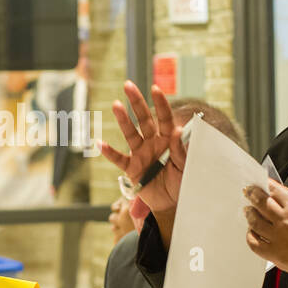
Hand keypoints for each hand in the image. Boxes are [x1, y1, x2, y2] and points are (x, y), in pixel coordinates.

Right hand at [96, 81, 185, 217]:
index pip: (164, 118)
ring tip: (116, 105)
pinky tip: (100, 143)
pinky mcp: (132, 169)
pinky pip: (119, 159)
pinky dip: (110, 152)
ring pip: (131, 134)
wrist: (171, 202)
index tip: (155, 88)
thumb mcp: (187, 166)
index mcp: (168, 139)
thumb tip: (178, 130)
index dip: (160, 103)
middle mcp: (153, 143)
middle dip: (137, 102)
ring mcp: (141, 154)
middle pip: (144, 119)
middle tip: (128, 85)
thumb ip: (181, 150)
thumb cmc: (182, 181)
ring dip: (123, 120)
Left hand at [243, 180, 287, 287]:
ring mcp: (278, 237)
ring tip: (248, 210)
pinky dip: (250, 236)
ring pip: (255, 221)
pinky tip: (251, 232)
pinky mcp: (275, 253)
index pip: (276, 191)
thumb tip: (285, 198)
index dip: (267, 185)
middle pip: (261, 202)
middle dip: (252, 194)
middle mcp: (285, 220)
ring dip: (249, 213)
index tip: (261, 183)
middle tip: (248, 192)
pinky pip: (254, 243)